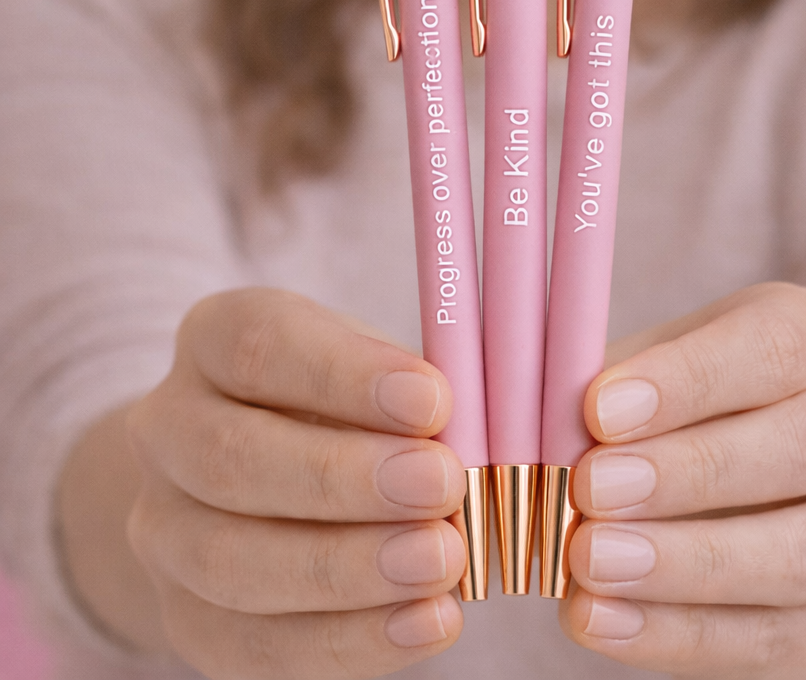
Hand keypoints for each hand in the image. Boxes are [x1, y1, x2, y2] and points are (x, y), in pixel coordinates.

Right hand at [125, 288, 466, 678]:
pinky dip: (350, 640)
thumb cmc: (342, 399)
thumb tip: (466, 440)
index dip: (344, 375)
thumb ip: (411, 391)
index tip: (433, 401)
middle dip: (344, 478)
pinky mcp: (185, 617)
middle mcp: (168, 429)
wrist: (260, 472)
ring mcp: (161, 530)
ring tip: (442, 561)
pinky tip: (426, 621)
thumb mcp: (372, 363)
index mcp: (213, 338)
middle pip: (230, 457)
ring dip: (346, 568)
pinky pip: (253, 645)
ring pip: (229, 561)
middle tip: (441, 484)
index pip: (257, 345)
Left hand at [562, 282, 805, 679]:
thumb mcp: (658, 367)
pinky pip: (785, 642)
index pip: (777, 345)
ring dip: (689, 565)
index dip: (689, 380)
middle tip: (591, 491)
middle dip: (690, 473)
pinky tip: (605, 620)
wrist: (789, 483)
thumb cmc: (698, 403)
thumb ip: (609, 390)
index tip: (599, 410)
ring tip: (590, 564)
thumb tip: (545, 433)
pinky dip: (684, 637)